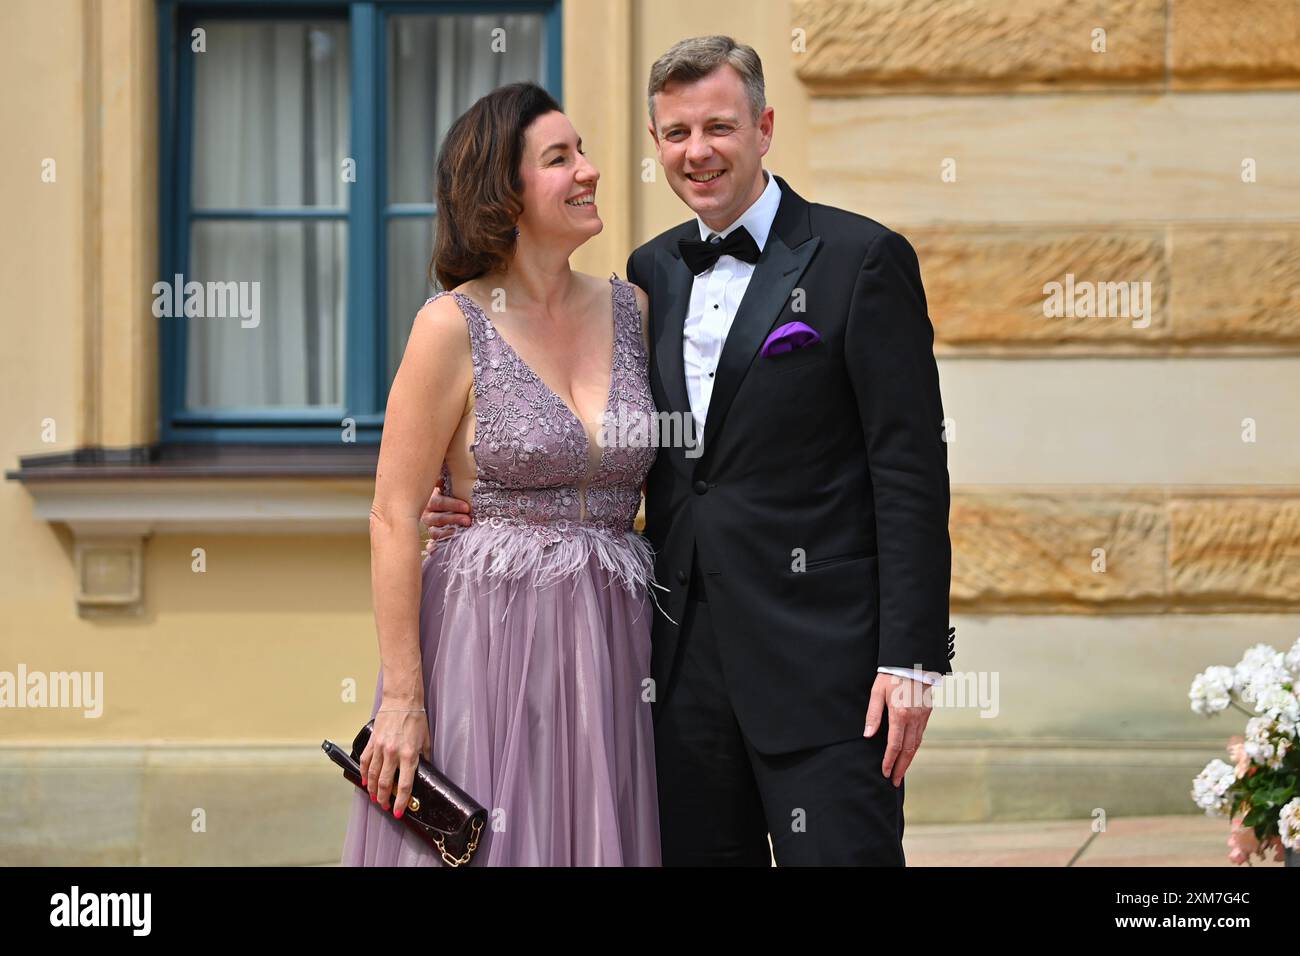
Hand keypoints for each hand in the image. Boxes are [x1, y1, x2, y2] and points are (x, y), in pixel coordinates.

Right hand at [359, 705, 430, 817]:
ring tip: (374, 798)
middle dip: (384, 799)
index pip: (404, 784)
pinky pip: (365, 761)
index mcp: (409, 754)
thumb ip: (424, 757)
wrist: (402, 701)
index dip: (401, 801)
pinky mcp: (372, 741)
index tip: (398, 811)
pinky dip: (363, 773)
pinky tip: (364, 781)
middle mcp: (393, 753)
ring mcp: (380, 747)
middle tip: (385, 806)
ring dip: (372, 789)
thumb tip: (425, 770)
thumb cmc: (416, 719)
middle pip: (384, 783)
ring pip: (372, 775)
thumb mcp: (426, 739)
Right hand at [420, 484, 471, 554]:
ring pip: (436, 533)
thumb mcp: (447, 486)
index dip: (452, 505)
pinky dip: (433, 548)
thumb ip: (444, 482)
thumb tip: (440, 481)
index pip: (439, 502)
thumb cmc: (449, 494)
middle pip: (438, 519)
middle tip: (468, 520)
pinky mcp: (433, 540)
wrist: (444, 507)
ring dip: (448, 533)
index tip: (466, 507)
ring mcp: (430, 528)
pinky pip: (431, 546)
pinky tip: (435, 550)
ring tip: (461, 533)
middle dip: (454, 519)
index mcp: (431, 501)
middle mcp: (428, 515)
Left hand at [864, 672, 932, 787]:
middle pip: (908, 750)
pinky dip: (915, 748)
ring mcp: (923, 717)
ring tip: (901, 772)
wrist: (913, 662)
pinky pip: (921, 735)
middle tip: (895, 781)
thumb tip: (868, 735)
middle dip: (901, 767)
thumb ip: (873, 715)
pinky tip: (909, 754)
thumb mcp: (877, 693)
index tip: (885, 773)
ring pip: (917, 744)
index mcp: (900, 714)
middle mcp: (914, 719)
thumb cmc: (891, 676)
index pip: (894, 745)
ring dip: (909, 760)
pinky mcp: (927, 713)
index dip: (889, 761)